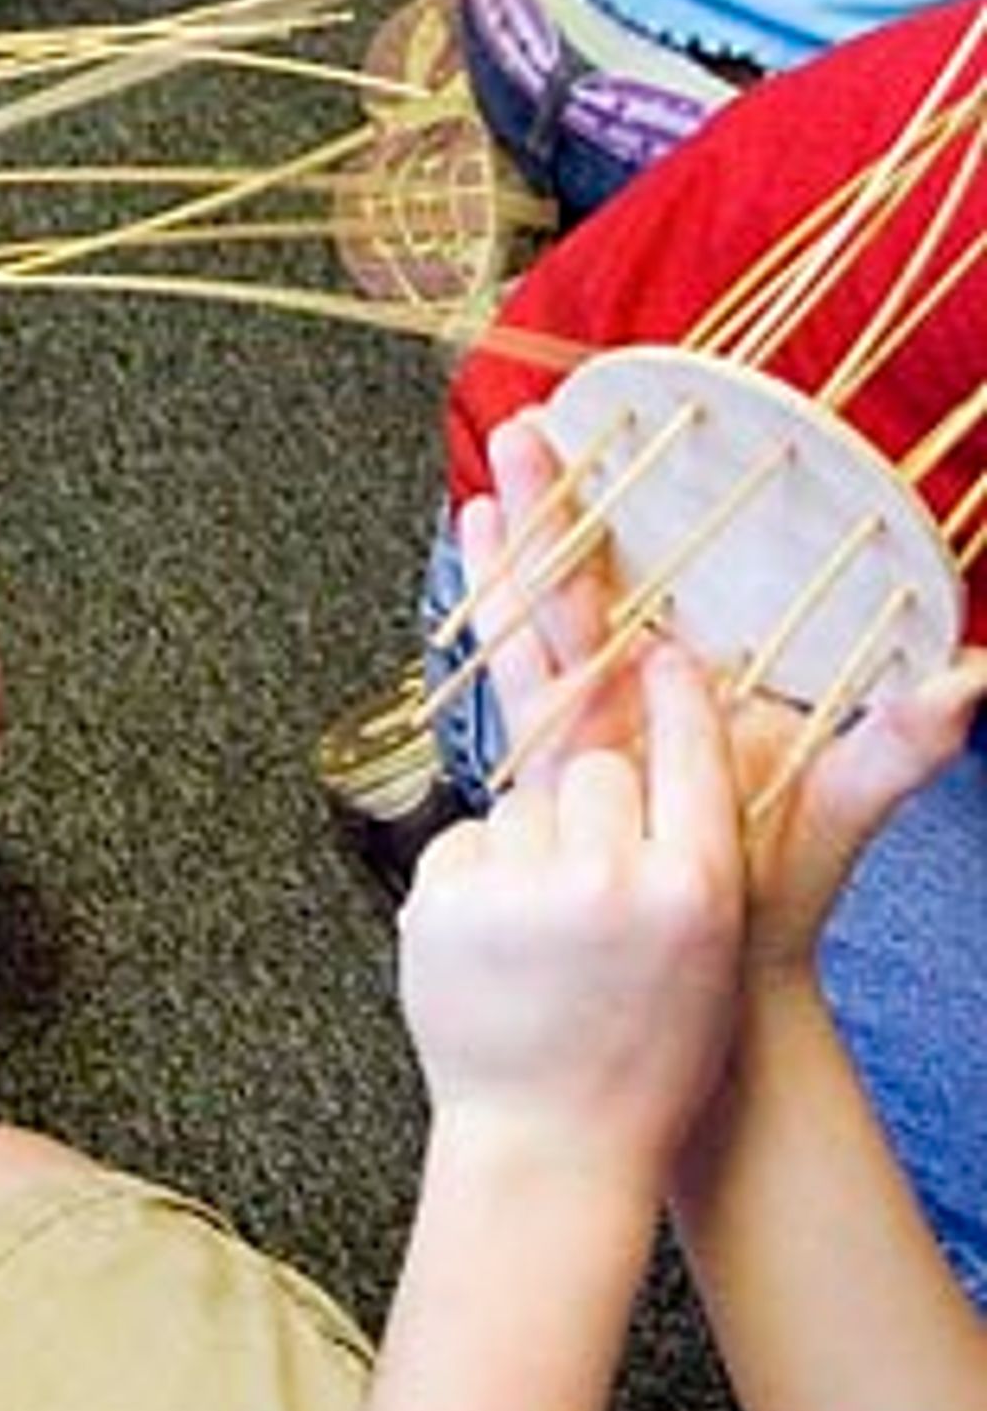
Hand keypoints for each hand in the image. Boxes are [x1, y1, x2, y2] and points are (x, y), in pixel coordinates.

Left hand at [396, 643, 745, 1201]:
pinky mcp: (441, 903)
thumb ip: (685, 853)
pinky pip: (465, 842)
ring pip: (522, 804)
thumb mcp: (705, 955)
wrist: (550, 1144)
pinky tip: (498, 945)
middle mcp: (609, 881)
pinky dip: (478, 878)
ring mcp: (517, 892)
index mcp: (695, 891)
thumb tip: (646, 745)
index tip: (660, 656)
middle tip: (592, 870)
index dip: (674, 698)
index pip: (690, 753)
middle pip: (595, 767)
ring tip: (544, 935)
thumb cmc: (643, 1056)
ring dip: (530, 844)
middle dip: (591, 799)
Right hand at [467, 411, 986, 979]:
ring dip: (518, 543)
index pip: (680, 574)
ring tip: (494, 476)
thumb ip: (895, 747)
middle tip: (536, 430)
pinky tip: (472, 548)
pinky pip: (517, 670)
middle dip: (562, 503)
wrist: (712, 980)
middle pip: (599, 575)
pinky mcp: (555, 751)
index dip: (649, 508)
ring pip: (548, 611)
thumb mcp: (840, 809)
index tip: (630, 439)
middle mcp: (653, 681)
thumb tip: (969, 677)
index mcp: (716, 678)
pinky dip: (490, 610)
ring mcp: (600, 713)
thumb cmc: (780, 896)